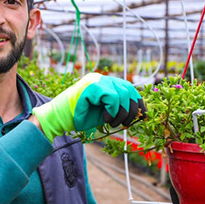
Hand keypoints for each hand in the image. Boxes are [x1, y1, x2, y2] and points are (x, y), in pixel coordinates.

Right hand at [31, 73, 145, 141]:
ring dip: (121, 113)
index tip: (143, 116)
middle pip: (128, 90)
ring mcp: (96, 81)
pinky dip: (112, 110)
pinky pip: (111, 97)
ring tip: (112, 123)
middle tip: (125, 124)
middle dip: (131, 110)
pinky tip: (105, 118)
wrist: (61, 118)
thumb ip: (119, 108)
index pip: (129, 89)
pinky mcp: (92, 86)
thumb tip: (140, 112)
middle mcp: (103, 79)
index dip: (139, 102)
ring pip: (121, 94)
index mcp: (107, 84)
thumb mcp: (106, 112)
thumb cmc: (82, 117)